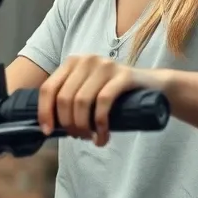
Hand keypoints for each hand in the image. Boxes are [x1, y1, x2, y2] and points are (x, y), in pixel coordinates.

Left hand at [38, 56, 168, 145]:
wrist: (153, 85)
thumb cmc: (115, 94)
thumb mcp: (88, 92)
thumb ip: (70, 101)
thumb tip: (49, 126)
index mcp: (72, 63)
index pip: (48, 88)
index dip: (44, 112)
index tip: (48, 132)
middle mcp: (86, 60)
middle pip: (64, 98)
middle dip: (68, 124)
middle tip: (78, 137)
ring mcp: (105, 65)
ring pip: (81, 101)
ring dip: (83, 126)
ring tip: (91, 138)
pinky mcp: (123, 75)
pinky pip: (103, 101)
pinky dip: (100, 123)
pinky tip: (103, 135)